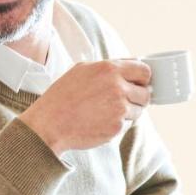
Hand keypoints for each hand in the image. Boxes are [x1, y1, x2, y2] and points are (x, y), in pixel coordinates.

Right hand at [19, 60, 151, 155]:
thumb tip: (128, 69)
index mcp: (109, 69)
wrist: (49, 124)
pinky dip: (116, 124)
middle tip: (121, 101)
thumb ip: (107, 67)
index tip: (138, 84)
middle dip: (137, 97)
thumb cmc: (62, 97)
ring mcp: (118, 109)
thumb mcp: (81, 70)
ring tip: (105, 112)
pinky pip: (126, 124)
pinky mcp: (116, 127)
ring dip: (127, 112)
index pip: (144, 71)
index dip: (143, 78)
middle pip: (146, 93)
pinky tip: (98, 121)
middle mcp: (117, 87)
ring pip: (138, 110)